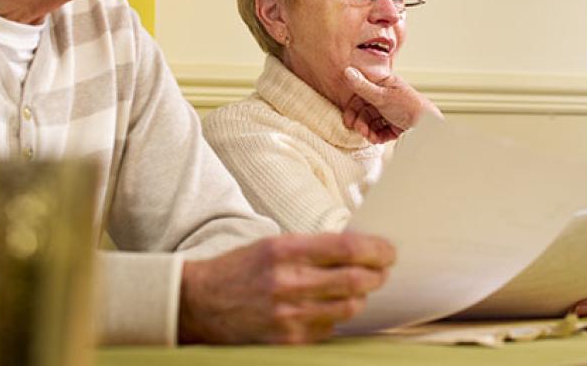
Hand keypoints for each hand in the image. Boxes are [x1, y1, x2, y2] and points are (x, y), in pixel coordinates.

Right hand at [178, 232, 395, 343]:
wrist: (198, 304)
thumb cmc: (239, 270)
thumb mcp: (273, 245)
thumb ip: (314, 248)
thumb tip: (359, 250)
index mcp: (285, 251)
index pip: (348, 248)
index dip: (377, 250)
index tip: (388, 250)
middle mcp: (289, 283)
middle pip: (356, 281)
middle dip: (377, 274)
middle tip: (382, 270)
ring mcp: (289, 316)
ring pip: (348, 307)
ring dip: (359, 297)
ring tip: (357, 288)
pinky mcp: (288, 341)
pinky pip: (330, 329)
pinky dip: (337, 316)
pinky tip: (331, 307)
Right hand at [341, 66, 440, 143]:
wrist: (427, 127)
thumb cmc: (410, 106)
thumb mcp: (383, 96)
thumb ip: (363, 86)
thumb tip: (348, 71)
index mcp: (384, 85)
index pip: (362, 93)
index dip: (353, 105)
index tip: (348, 116)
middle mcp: (386, 97)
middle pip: (364, 109)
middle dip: (360, 121)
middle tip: (358, 129)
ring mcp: (390, 112)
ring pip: (371, 121)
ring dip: (367, 130)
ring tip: (369, 136)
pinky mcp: (394, 126)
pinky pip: (379, 131)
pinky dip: (376, 135)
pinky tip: (377, 139)